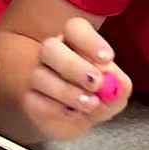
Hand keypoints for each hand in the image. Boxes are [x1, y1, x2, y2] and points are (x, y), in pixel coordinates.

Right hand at [20, 17, 130, 139]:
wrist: (75, 121)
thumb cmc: (97, 96)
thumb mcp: (115, 92)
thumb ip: (119, 85)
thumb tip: (116, 83)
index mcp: (75, 41)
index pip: (75, 28)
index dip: (90, 41)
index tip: (107, 58)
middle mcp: (53, 53)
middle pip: (52, 48)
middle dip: (74, 66)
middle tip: (96, 82)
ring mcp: (37, 75)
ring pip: (41, 76)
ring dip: (67, 91)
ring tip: (90, 104)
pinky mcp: (30, 99)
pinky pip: (35, 100)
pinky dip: (56, 109)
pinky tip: (73, 114)